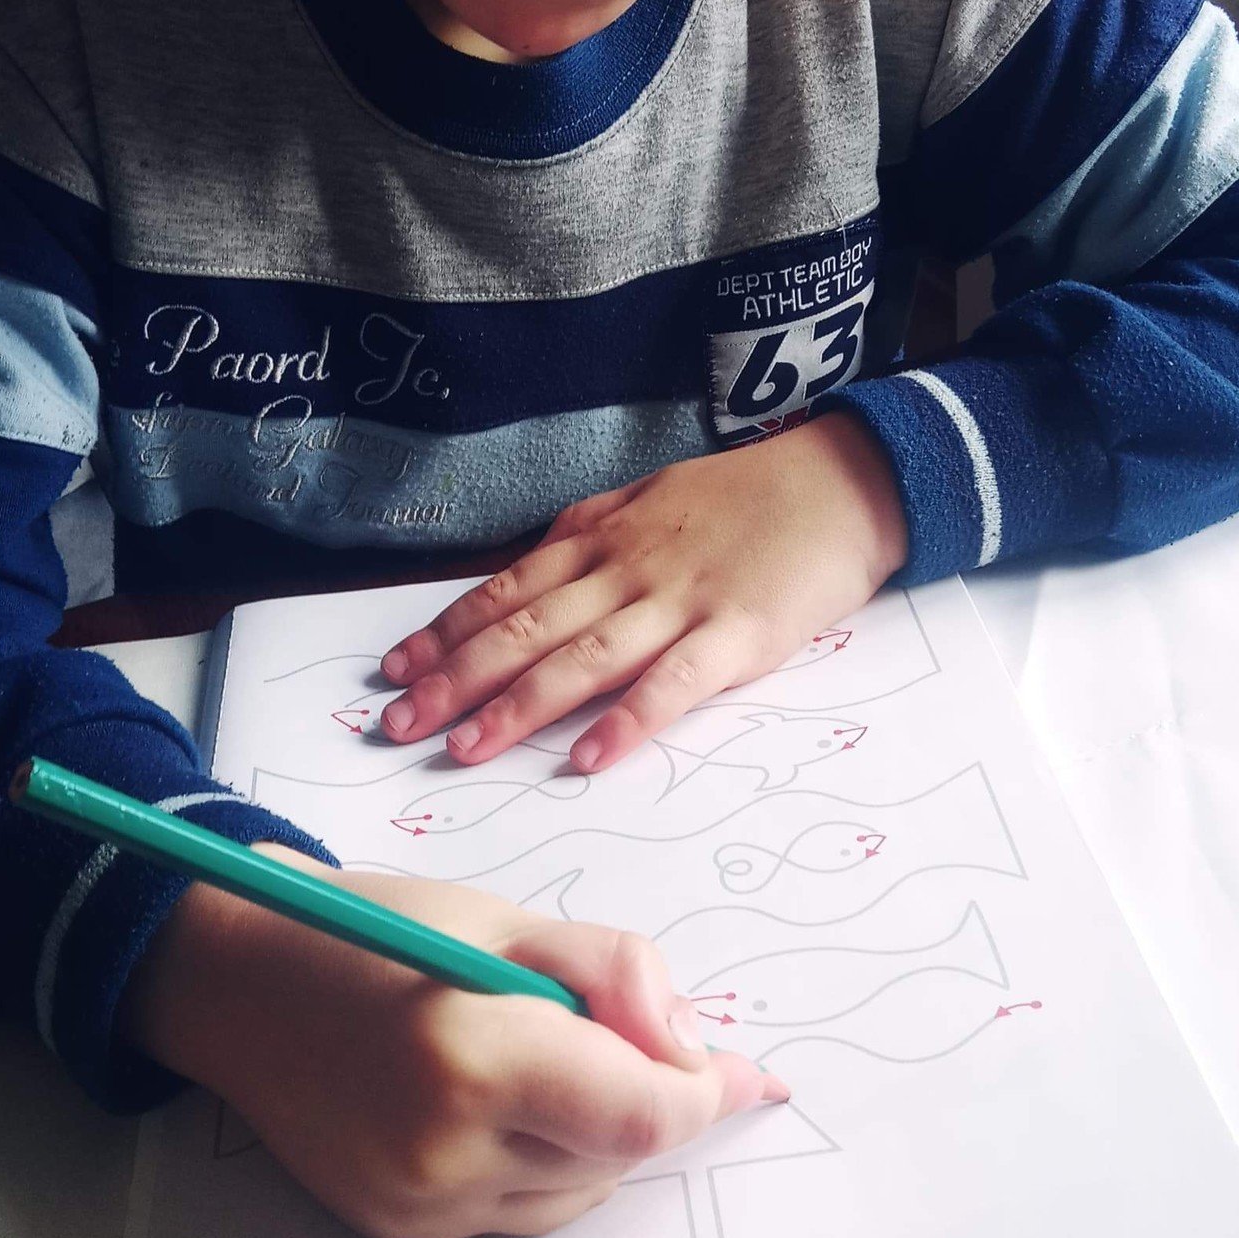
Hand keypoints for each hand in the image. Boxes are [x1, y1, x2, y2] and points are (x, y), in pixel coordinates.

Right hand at [121, 852, 785, 1237]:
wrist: (241, 985)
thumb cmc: (377, 933)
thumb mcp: (507, 919)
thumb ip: (617, 973)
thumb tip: (694, 1048)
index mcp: (476, 1056)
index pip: (646, 1116)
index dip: (708, 1094)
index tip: (744, 1071)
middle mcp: (447, 1150)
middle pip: (620, 1156)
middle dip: (640, 1097)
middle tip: (598, 1029)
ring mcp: (420, 1204)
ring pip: (578, 1192)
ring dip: (590, 1135)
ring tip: (525, 1058)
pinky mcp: (404, 1232)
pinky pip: (519, 1211)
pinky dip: (534, 1162)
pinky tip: (485, 1102)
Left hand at [378, 410, 906, 772]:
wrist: (843, 479)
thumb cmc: (748, 495)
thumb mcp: (653, 496)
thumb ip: (591, 530)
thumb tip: (533, 559)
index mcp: (603, 540)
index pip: (506, 591)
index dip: (447, 633)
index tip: (395, 672)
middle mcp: (627, 571)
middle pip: (525, 630)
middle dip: (455, 679)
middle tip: (398, 725)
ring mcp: (680, 602)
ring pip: (582, 657)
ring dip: (517, 707)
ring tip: (464, 749)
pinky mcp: (737, 635)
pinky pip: (673, 683)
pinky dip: (628, 720)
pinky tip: (588, 758)